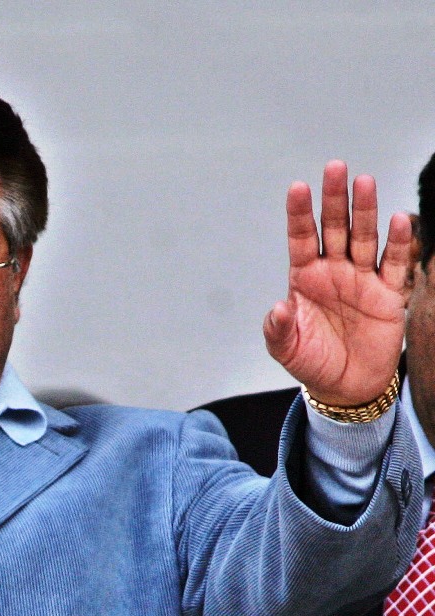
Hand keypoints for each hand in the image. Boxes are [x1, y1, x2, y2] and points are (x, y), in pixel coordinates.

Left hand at [264, 160, 411, 405]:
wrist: (346, 386)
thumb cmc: (311, 361)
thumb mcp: (285, 348)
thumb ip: (278, 328)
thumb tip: (278, 308)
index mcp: (304, 277)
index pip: (301, 237)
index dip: (299, 213)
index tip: (297, 187)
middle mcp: (332, 271)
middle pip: (334, 227)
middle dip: (334, 199)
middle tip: (335, 167)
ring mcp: (361, 279)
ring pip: (364, 237)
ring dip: (365, 211)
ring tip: (364, 182)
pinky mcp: (388, 294)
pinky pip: (393, 264)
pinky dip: (398, 243)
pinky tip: (399, 220)